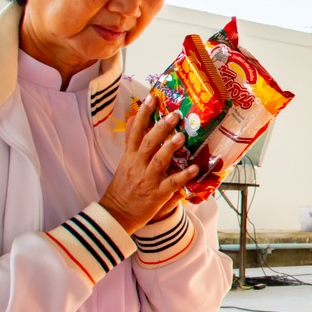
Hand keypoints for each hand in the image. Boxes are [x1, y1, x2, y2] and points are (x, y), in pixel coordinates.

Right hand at [101, 91, 198, 231]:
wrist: (116, 213)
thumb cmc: (123, 186)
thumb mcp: (124, 161)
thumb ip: (131, 141)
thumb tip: (132, 120)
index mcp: (130, 156)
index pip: (135, 131)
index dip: (143, 114)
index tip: (151, 98)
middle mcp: (138, 165)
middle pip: (148, 142)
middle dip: (160, 128)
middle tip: (174, 115)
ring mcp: (147, 179)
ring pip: (159, 160)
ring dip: (170, 148)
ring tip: (181, 136)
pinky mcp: (157, 194)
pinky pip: (172, 183)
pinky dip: (184, 175)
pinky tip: (195, 168)